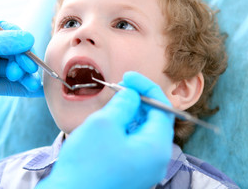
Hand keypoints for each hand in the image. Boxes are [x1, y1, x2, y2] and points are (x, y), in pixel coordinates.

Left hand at [0, 17, 42, 123]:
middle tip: (27, 70)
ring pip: (14, 69)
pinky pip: (9, 86)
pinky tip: (36, 92)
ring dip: (26, 75)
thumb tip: (27, 37)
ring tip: (31, 83)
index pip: (7, 30)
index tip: (28, 49)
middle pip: (14, 51)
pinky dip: (23, 89)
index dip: (21, 40)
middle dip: (24, 60)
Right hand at [36, 71, 174, 188]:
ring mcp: (143, 167)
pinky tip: (108, 123)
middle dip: (137, 100)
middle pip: (154, 119)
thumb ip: (124, 103)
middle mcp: (155, 160)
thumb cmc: (85, 164)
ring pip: (141, 130)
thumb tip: (132, 94)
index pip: (162, 108)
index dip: (146, 87)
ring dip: (129, 113)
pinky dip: (123, 128)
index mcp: (156, 148)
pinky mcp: (130, 170)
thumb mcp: (105, 123)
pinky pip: (132, 143)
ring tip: (110, 105)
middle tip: (119, 88)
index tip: (128, 76)